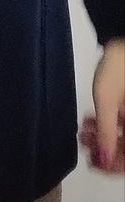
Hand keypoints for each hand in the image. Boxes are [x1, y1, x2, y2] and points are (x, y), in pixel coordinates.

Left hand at [79, 39, 124, 172]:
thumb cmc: (121, 63)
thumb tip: (101, 160)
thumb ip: (105, 132)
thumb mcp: (107, 100)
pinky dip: (108, 124)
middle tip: (85, 143)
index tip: (93, 162)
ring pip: (124, 137)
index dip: (112, 165)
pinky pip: (124, 124)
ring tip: (84, 129)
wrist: (124, 40)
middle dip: (104, 148)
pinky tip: (92, 119)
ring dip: (103, 136)